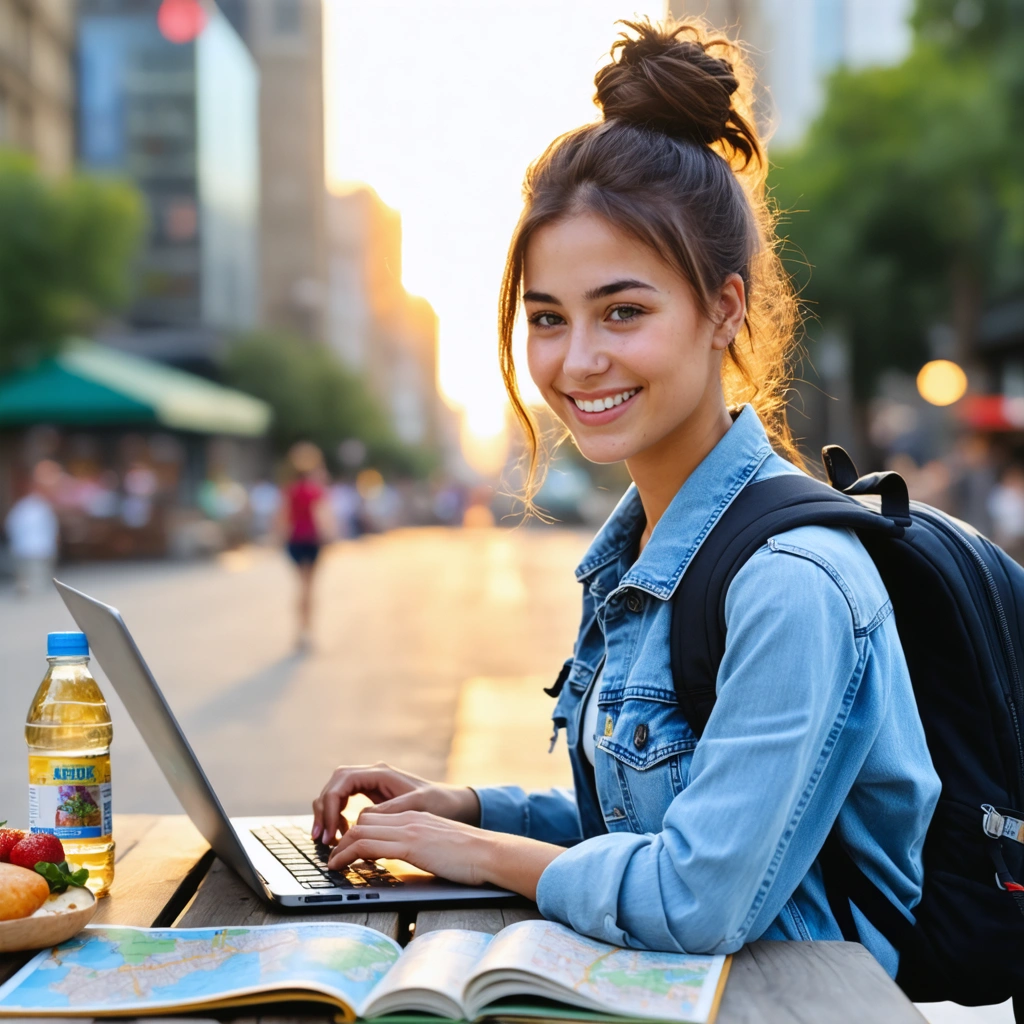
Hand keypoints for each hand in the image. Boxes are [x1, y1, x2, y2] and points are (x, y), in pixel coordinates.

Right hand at [312, 762, 479, 843]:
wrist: (456, 804)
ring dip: (328, 813)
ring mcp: (373, 784)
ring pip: (337, 792)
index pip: (342, 781)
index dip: (330, 805)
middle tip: (320, 838)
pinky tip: (342, 835)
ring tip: (326, 839)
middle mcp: (374, 775)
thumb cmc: (441, 803)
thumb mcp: (418, 807)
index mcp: (381, 773)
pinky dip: (339, 816)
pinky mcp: (374, 797)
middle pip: (334, 785)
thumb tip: (360, 820)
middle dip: (323, 809)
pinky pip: (347, 802)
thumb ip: (390, 811)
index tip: (329, 831)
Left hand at [326, 809, 563, 898]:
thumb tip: (410, 861)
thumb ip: (421, 845)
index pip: (375, 817)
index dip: (356, 832)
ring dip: (340, 848)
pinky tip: (342, 867)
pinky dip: (349, 855)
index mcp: (416, 816)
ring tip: (332, 864)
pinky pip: (368, 845)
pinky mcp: (411, 844)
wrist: (491, 853)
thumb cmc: (471, 856)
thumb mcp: (440, 845)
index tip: (346, 850)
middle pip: (363, 821)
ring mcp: (409, 829)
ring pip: (360, 830)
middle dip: (342, 839)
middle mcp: (409, 818)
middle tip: (332, 857)